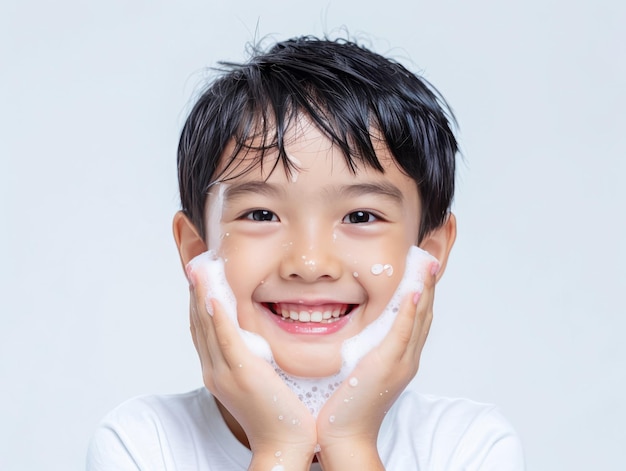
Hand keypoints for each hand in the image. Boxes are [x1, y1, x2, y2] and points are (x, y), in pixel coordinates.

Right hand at [187, 266, 316, 470]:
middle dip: (195, 290)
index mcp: (218, 369)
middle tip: (195, 260)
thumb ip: (254, 355)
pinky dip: (216, 316)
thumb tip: (259, 334)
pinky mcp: (243, 373)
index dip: (198, 298)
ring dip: (201, 294)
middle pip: (198, 322)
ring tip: (199, 267)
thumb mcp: (261, 378)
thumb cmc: (278, 412)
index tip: (201, 273)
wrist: (283, 444)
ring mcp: (226, 372)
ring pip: (207, 326)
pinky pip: (225, 339)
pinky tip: (213, 296)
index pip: (203, 327)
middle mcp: (215, 369)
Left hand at [315, 264, 437, 467]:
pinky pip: (403, 332)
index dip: (421, 291)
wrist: (345, 435)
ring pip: (419, 319)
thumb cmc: (346, 405)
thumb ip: (363, 348)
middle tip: (428, 256)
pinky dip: (411, 311)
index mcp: (400, 358)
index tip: (420, 267)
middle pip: (424, 314)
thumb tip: (357, 330)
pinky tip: (415, 291)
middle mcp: (406, 358)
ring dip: (424, 289)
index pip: (416, 318)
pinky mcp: (387, 365)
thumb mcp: (358, 368)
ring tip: (426, 263)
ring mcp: (400, 362)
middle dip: (428, 284)